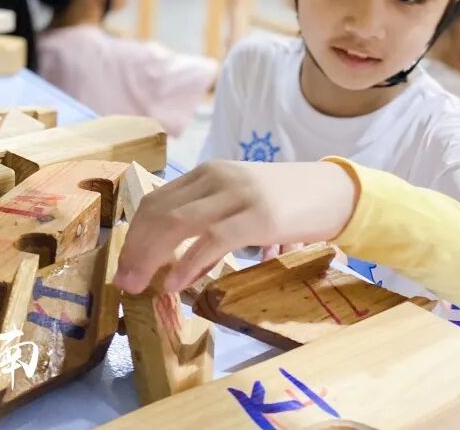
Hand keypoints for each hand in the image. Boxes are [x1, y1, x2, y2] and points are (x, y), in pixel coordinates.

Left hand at [113, 160, 357, 293]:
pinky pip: (212, 239)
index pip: (156, 201)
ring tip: (140, 285)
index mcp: (208, 173)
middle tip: (124, 282)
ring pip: (178, 222)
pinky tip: (176, 283)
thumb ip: (209, 226)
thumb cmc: (287, 203)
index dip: (133, 235)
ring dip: (152, 257)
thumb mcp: (240, 206)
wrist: (335, 191)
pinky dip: (188, 263)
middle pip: (159, 211)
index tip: (123, 265)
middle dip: (135, 249)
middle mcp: (217, 178)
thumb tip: (175, 267)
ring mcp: (238, 194)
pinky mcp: (259, 216)